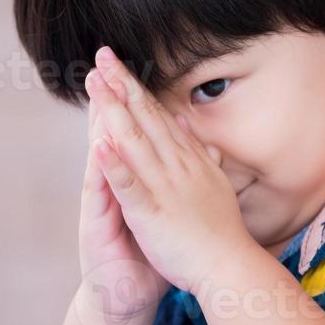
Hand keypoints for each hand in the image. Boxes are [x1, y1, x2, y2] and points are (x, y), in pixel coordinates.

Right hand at [77, 83, 169, 324]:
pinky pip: (101, 195)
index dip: (126, 99)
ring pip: (101, 157)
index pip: (128, 131)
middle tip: (103, 62)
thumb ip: (170, 176)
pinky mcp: (97, 226)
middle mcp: (110, 187)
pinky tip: (99, 148)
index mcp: (129, 179)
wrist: (125, 297)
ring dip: (98, 123)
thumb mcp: (162, 210)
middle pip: (109, 134)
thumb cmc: (147, 255)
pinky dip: (102, 171)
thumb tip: (184, 142)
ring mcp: (101, 205)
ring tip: (96, 89)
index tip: (127, 66)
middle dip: (107, 98)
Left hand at [84, 46, 253, 294]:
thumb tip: (186, 124)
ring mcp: (163, 188)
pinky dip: (114, 164)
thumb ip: (200, 152)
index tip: (119, 66)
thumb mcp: (213, 182)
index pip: (158, 117)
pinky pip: (129, 185)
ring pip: (134, 142)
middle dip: (121, 86)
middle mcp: (176, 166)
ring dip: (113, 110)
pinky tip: (98, 144)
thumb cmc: (220, 233)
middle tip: (102, 56)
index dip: (137, 89)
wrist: (229, 268)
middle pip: (144, 118)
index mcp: (187, 160)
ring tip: (95, 84)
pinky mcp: (150, 213)